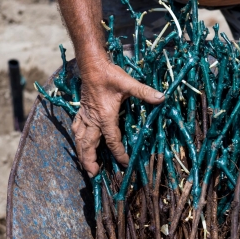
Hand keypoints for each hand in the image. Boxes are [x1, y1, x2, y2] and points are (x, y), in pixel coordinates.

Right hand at [72, 59, 164, 176]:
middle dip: (89, 161)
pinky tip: (79, 143)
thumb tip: (162, 97)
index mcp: (105, 116)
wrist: (91, 64)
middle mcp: (93, 119)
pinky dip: (77, 139)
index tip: (124, 163)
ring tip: (86, 165)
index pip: (112, 141)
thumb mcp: (129, 83)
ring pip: (79, 139)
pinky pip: (76, 129)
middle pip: (88, 145)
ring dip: (81, 153)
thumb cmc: (110, 75)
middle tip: (94, 174)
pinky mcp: (81, 111)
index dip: (119, 154)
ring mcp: (85, 116)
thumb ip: (145, 92)